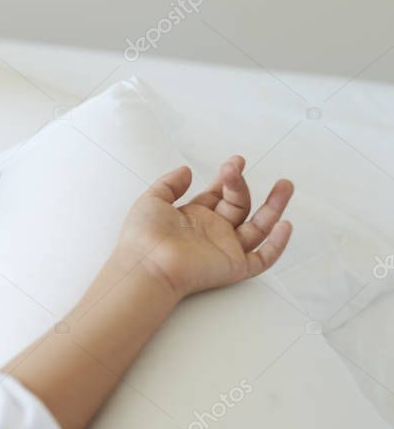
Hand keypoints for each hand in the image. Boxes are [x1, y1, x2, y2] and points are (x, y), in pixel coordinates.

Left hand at [116, 155, 293, 299]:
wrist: (146, 264)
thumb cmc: (143, 236)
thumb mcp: (152, 200)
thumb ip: (170, 184)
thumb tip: (186, 170)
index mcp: (195, 218)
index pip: (220, 195)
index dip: (229, 178)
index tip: (235, 161)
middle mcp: (212, 232)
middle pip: (239, 206)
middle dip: (241, 185)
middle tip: (237, 166)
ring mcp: (225, 249)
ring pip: (258, 228)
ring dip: (274, 207)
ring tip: (285, 185)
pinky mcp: (234, 267)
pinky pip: (263, 258)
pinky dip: (276, 245)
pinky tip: (285, 225)